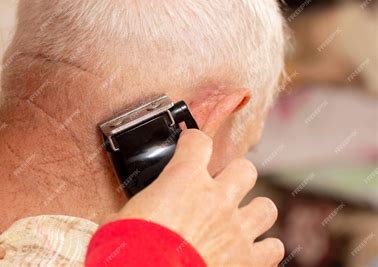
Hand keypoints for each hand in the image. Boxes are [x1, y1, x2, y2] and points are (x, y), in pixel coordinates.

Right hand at [112, 129, 283, 266]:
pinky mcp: (247, 260)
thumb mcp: (124, 215)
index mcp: (184, 179)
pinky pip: (273, 248)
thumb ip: (140, 206)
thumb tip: (130, 212)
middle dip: (235, 176)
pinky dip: (263, 249)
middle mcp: (216, 198)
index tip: (191, 145)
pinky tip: (249, 252)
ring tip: (241, 220)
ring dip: (254, 211)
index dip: (194, 141)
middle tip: (221, 189)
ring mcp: (236, 229)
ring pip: (266, 207)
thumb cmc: (131, 247)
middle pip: (244, 169)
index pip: (199, 141)